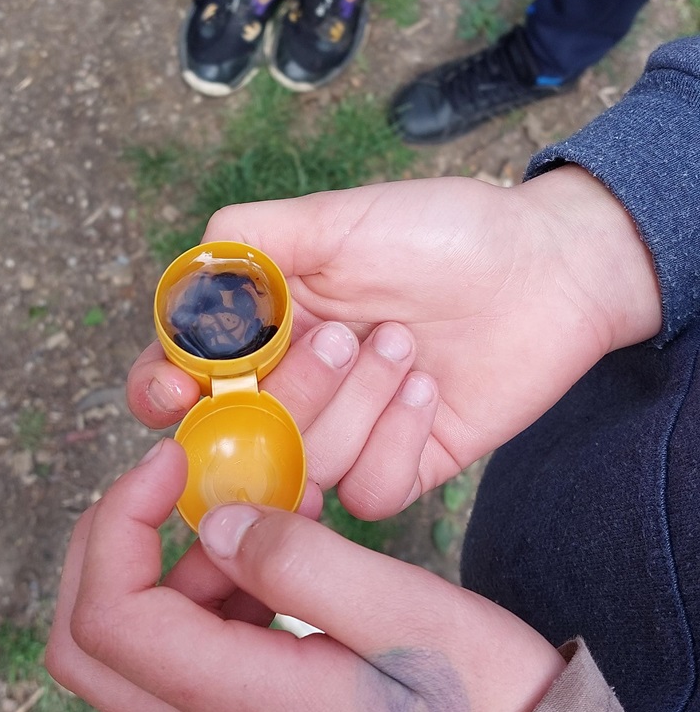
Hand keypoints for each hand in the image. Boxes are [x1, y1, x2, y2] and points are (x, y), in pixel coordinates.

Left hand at [46, 439, 564, 711]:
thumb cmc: (483, 697)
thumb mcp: (407, 614)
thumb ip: (303, 565)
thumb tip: (216, 523)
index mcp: (248, 705)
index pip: (114, 617)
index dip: (121, 522)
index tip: (174, 459)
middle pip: (92, 643)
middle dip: (113, 542)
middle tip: (171, 478)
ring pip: (135, 646)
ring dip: (171, 562)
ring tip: (259, 513)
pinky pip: (189, 650)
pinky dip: (209, 587)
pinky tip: (279, 554)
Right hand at [197, 168, 660, 513]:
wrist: (547, 268)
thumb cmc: (442, 231)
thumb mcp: (337, 218)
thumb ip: (249, 242)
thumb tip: (185, 285)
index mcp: (268, 327)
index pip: (183, 379)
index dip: (164, 393)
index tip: (181, 391)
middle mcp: (298, 385)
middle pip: (241, 435)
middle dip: (291, 392)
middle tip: (343, 337)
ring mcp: (349, 431)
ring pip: (306, 467)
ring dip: (357, 403)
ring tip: (407, 345)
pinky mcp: (402, 465)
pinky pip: (367, 493)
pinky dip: (396, 441)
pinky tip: (430, 390)